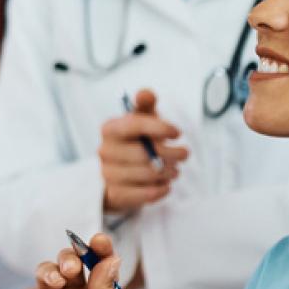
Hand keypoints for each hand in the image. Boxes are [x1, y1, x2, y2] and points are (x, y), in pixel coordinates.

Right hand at [97, 87, 187, 213]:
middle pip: (144, 153)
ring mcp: (107, 174)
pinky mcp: (115, 195)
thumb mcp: (140, 121)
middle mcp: (104, 151)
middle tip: (184, 155)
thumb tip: (145, 93)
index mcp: (110, 129)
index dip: (158, 128)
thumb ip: (145, 105)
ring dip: (168, 172)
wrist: (116, 175)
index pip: (134, 125)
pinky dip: (161, 189)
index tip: (177, 132)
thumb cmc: (135, 142)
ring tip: (174, 170)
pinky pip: (145, 194)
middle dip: (171, 154)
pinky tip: (166, 185)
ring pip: (147, 174)